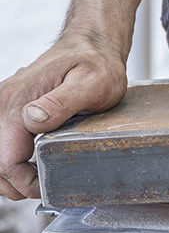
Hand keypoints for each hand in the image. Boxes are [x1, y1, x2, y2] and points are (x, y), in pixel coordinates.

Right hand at [0, 31, 126, 200]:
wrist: (90, 45)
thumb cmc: (95, 63)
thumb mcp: (91, 83)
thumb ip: (61, 103)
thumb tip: (32, 120)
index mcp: (18, 102)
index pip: (6, 160)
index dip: (25, 182)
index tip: (48, 187)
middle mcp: (3, 103)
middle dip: (15, 183)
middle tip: (44, 187)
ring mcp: (3, 105)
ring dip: (9, 174)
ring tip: (35, 180)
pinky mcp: (8, 108)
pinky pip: (0, 142)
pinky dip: (9, 160)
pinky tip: (29, 165)